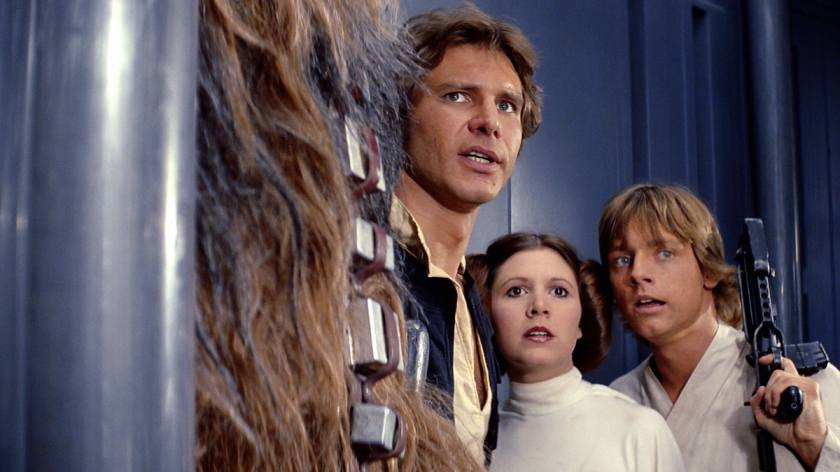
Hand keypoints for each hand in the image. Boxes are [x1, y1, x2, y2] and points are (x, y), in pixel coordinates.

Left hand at [750, 354, 827, 468]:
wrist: (802, 441)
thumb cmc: (788, 431)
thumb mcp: (763, 416)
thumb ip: (757, 402)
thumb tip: (759, 388)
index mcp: (792, 387)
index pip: (785, 365)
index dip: (773, 359)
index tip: (763, 360)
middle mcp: (799, 384)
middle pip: (777, 372)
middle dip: (767, 390)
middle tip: (769, 405)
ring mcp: (806, 385)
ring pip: (779, 377)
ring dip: (770, 394)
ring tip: (773, 409)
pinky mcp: (810, 389)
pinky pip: (787, 382)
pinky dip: (776, 394)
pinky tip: (777, 406)